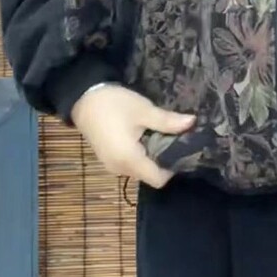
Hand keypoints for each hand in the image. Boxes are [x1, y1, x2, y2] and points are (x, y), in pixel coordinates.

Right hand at [71, 84, 195, 188]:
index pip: (159, 179)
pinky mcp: (109, 158)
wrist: (83, 97)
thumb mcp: (144, 110)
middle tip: (176, 137)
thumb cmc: (114, 104)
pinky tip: (146, 134)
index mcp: (129, 160)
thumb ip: (168, 121)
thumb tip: (193, 123)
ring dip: (153, 155)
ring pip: (141, 168)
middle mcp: (120, 169)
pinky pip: (131, 163)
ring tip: (162, 133)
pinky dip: (141, 153)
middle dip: (165, 159)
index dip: (174, 166)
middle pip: (151, 174)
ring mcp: (112, 165)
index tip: (184, 147)